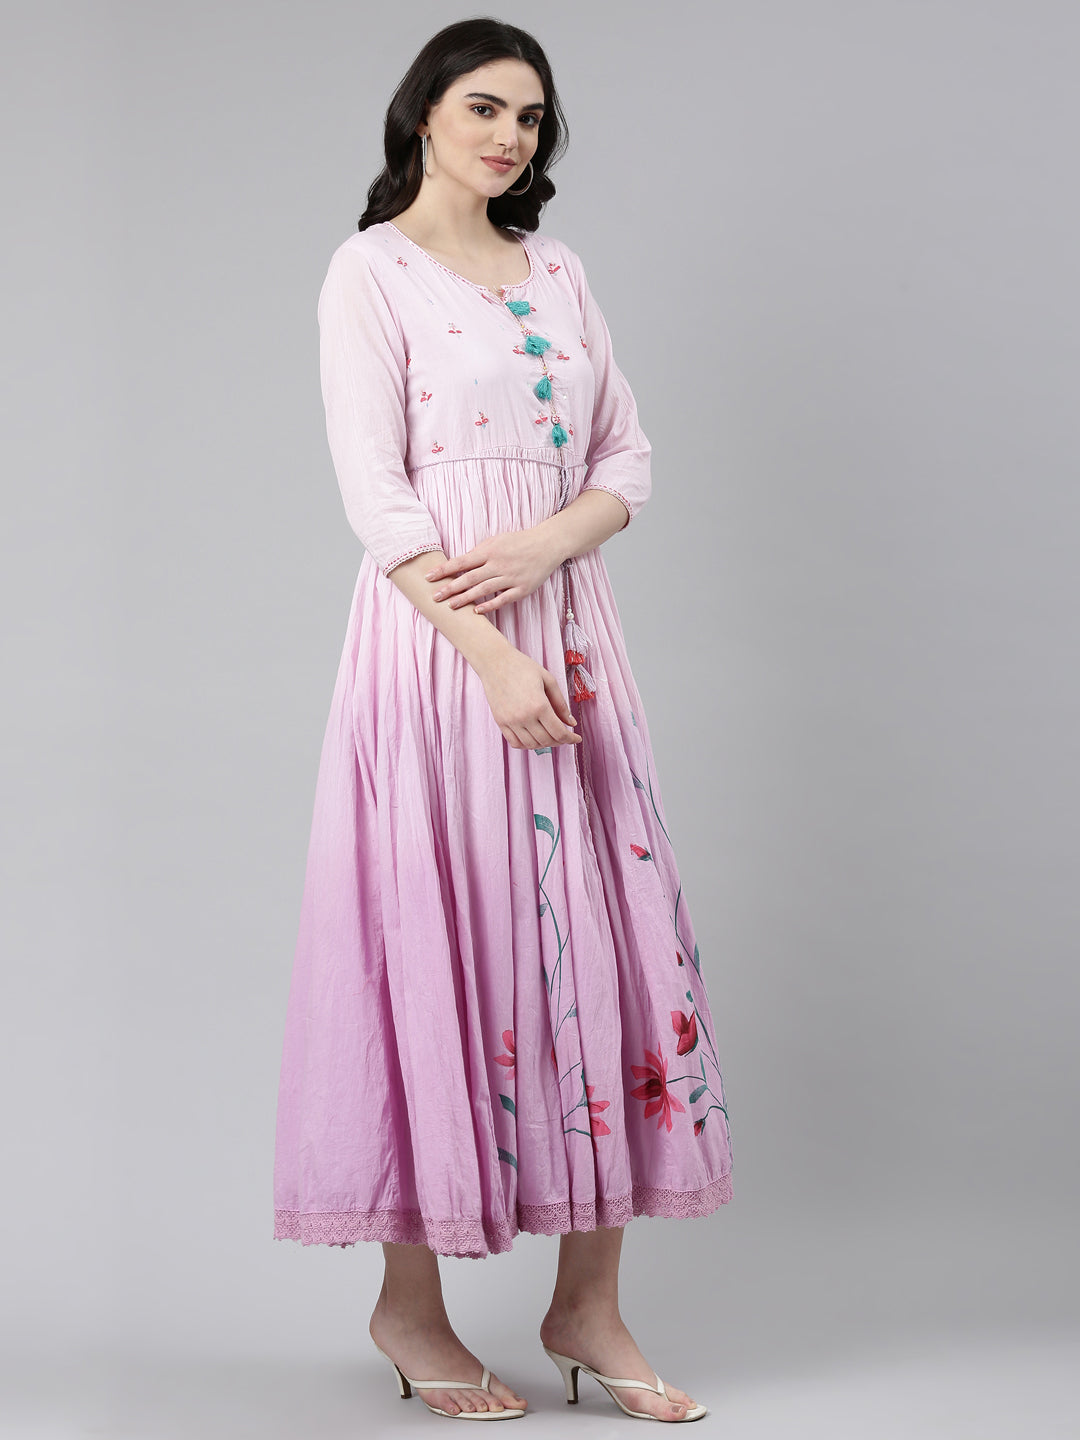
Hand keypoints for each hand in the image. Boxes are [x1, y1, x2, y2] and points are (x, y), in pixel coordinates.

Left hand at [425, 527, 561, 615]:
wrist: (547, 544)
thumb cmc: (519, 542)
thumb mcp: (497, 540)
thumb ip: (479, 552)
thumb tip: (460, 563)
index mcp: (490, 550)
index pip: (461, 561)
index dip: (444, 570)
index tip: (428, 577)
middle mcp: (498, 564)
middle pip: (469, 578)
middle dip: (450, 588)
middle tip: (434, 597)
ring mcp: (510, 577)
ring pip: (483, 590)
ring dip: (465, 599)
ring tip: (450, 606)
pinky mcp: (522, 588)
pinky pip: (503, 599)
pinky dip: (489, 606)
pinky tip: (477, 611)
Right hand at [475, 645, 581, 750]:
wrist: (495, 662)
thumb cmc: (522, 667)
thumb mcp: (548, 680)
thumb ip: (561, 704)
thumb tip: (571, 723)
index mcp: (539, 705)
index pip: (559, 733)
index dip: (571, 739)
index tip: (576, 738)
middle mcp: (524, 717)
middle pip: (547, 741)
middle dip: (560, 741)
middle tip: (565, 736)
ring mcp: (510, 721)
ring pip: (532, 745)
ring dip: (544, 744)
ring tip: (550, 736)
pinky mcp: (500, 722)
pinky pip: (515, 743)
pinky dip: (527, 745)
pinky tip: (534, 737)